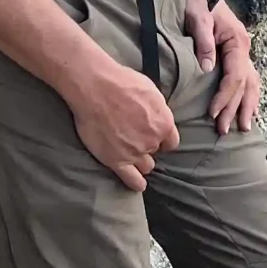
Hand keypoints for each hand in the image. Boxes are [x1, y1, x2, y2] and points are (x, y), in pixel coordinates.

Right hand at [68, 55, 179, 191]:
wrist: (95, 88)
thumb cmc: (121, 82)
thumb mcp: (150, 90)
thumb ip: (158, 109)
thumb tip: (157, 115)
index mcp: (164, 123)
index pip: (171, 142)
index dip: (162, 140)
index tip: (154, 137)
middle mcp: (152, 141)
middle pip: (155, 152)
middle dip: (147, 147)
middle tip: (134, 138)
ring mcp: (135, 153)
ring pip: (146, 166)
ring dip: (140, 162)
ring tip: (130, 154)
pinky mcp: (116, 161)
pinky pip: (132, 180)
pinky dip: (136, 183)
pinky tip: (137, 184)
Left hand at [182, 0, 261, 135]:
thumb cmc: (197, 2)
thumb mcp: (197, 18)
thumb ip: (203, 43)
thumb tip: (207, 69)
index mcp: (237, 41)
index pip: (235, 76)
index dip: (225, 97)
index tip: (213, 114)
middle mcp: (244, 48)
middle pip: (244, 85)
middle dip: (235, 109)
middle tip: (224, 130)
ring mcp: (243, 51)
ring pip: (251, 84)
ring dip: (247, 106)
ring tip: (244, 127)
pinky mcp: (237, 54)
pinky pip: (249, 79)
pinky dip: (250, 96)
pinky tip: (250, 110)